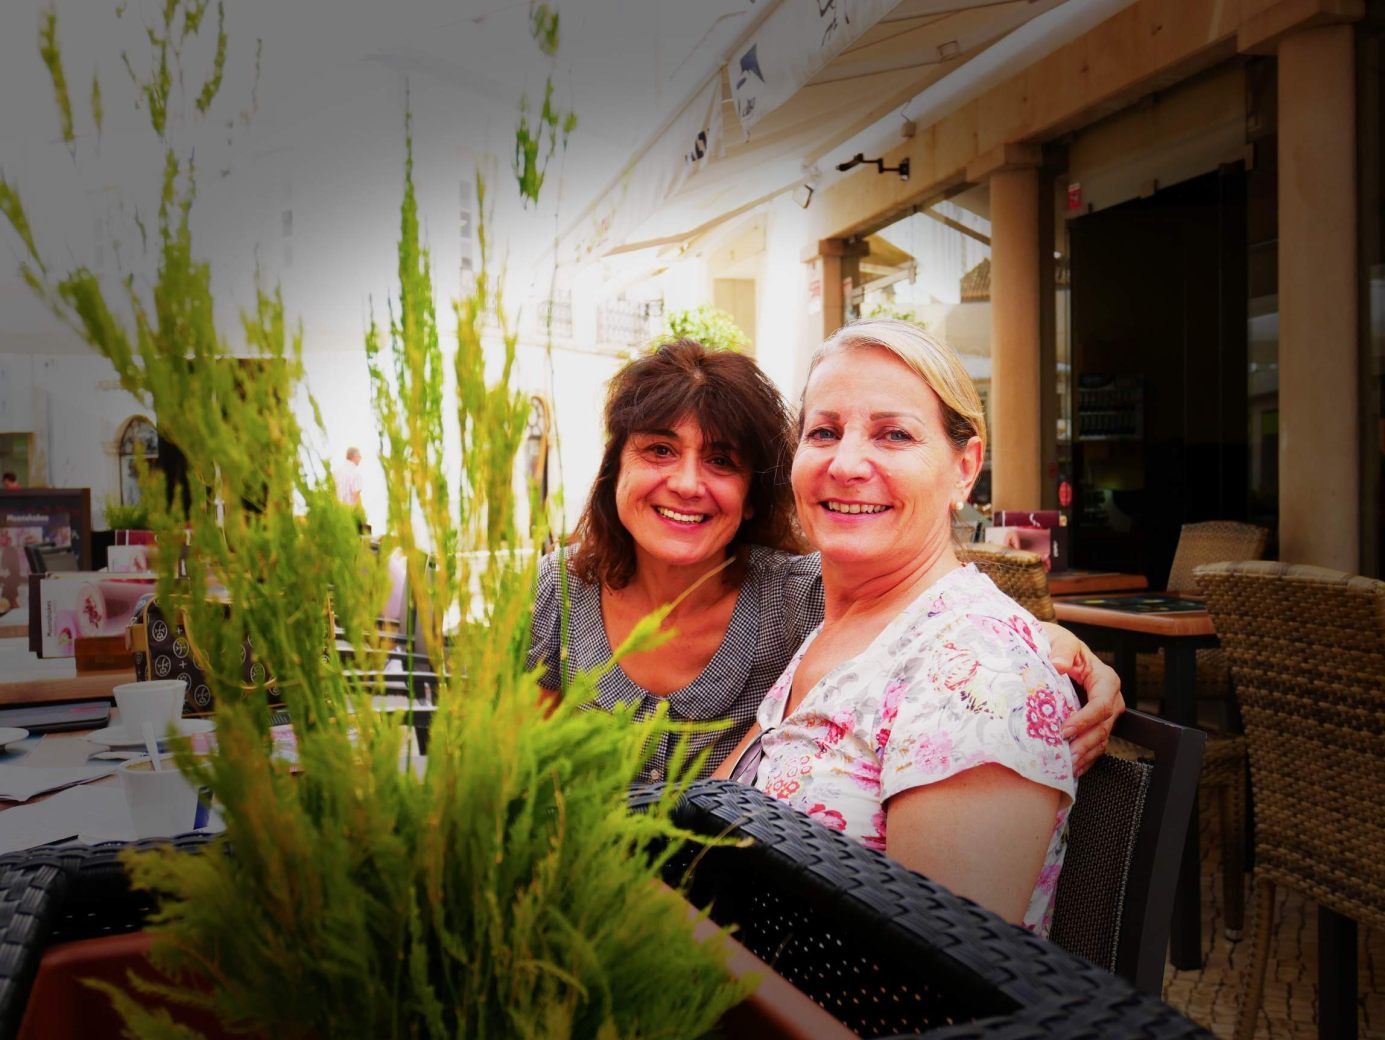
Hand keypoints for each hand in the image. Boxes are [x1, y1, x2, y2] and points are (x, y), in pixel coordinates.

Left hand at [1041, 622, 1124, 775]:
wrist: (1053, 649)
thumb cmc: (1058, 645)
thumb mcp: (1060, 640)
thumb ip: (1062, 650)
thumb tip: (1059, 664)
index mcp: (1105, 679)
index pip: (1102, 705)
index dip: (1085, 720)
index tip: (1065, 730)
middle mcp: (1109, 697)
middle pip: (1103, 726)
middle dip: (1085, 744)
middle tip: (1066, 757)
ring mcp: (1104, 712)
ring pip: (1101, 739)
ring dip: (1085, 755)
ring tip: (1068, 767)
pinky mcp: (1095, 722)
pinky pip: (1096, 744)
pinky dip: (1086, 758)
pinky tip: (1073, 768)